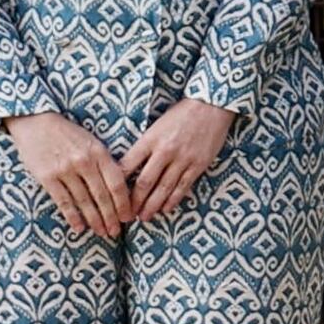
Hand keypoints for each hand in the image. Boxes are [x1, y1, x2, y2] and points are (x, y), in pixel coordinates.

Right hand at [7, 111, 128, 238]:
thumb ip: (104, 162)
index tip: (128, 217)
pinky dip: (72, 217)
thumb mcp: (92, 142)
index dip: (123, 203)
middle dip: (111, 217)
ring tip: (101, 232)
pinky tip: (79, 227)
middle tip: (115, 232)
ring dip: (94, 220)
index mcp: (99, 152)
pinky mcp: (47, 177)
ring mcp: (65, 170)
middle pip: (102, 196)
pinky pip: (64, 201)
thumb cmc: (68, 134)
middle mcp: (84, 162)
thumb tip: (119, 188)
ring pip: (84, 201)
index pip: (117, 183)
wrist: (36, 122)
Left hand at [119, 99, 236, 223]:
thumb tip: (130, 166)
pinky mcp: (198, 165)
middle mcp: (165, 151)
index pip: (128, 165)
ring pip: (163, 188)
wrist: (211, 106)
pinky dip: (173, 200)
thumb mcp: (156, 126)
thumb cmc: (181, 114)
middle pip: (145, 182)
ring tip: (144, 217)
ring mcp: (182, 159)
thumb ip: (145, 145)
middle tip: (127, 215)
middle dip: (134, 202)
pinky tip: (165, 209)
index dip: (118, 183)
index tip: (112, 196)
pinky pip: (182, 187)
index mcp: (150, 139)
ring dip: (152, 205)